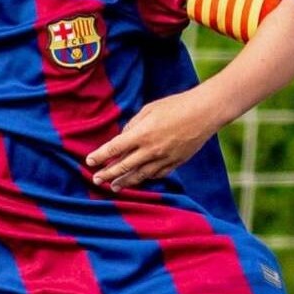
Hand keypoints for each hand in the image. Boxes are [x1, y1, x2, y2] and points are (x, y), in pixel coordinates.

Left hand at [86, 89, 222, 191]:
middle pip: (123, 167)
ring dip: (125, 182)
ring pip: (140, 175)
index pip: (114, 149)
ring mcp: (164, 159)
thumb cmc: (176, 106)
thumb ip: (133, 126)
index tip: (89, 162)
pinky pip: (157, 174)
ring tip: (114, 187)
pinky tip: (139, 179)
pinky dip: (146, 178)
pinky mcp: (175, 162)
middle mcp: (150, 150)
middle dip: (107, 174)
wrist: (204, 112)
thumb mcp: (149, 109)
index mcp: (141, 134)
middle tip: (96, 180)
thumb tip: (123, 139)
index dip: (100, 156)